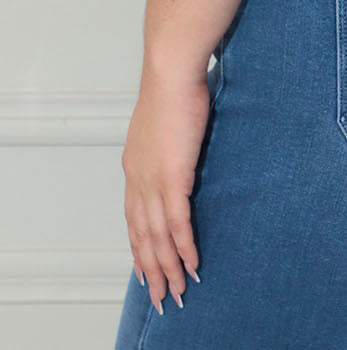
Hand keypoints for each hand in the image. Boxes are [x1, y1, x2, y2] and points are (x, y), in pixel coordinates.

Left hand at [121, 71, 209, 314]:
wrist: (172, 72)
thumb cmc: (174, 86)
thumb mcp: (165, 121)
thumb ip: (168, 142)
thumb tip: (180, 147)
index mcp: (134, 166)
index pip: (134, 217)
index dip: (139, 246)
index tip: (145, 268)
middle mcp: (138, 179)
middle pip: (141, 235)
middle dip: (151, 268)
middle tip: (161, 295)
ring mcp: (154, 181)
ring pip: (157, 237)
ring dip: (168, 267)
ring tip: (177, 290)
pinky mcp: (173, 178)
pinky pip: (178, 223)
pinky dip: (184, 247)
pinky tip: (192, 264)